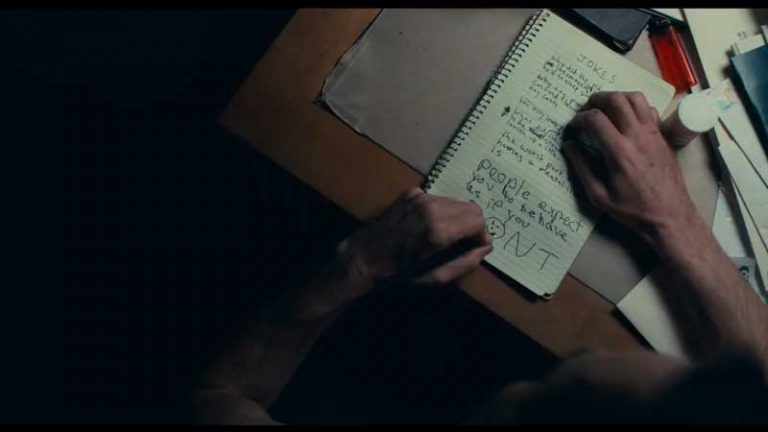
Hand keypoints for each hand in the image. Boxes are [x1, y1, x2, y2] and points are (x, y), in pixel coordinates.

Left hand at [337, 188, 492, 287]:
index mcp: (439, 230)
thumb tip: (485, 247)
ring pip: (455, 201)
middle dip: (472, 224)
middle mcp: (432, 208)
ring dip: (457, 217)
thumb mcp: (435, 276)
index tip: (475, 245)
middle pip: (470, 207)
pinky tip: (427, 224)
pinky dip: (439, 210)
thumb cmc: (399, 272)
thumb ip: (465, 262)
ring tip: (445, 234)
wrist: (366, 256)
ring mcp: (421, 197)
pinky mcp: (411, 193)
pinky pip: (437, 199)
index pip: (478, 221)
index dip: (481, 234)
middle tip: (464, 240)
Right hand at [562, 91, 699, 244]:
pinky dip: (634, 107)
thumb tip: (569, 145)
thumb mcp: (599, 196)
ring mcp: (653, 133)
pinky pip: (649, 109)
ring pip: (635, 98)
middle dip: (595, 100)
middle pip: (615, 99)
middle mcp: (637, 136)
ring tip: (606, 109)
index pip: (595, 119)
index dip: (578, 119)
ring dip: (616, 97)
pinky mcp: (663, 136)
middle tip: (586, 110)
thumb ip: (581, 168)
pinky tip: (626, 119)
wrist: (671, 216)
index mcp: (619, 151)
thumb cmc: (633, 210)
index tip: (572, 128)